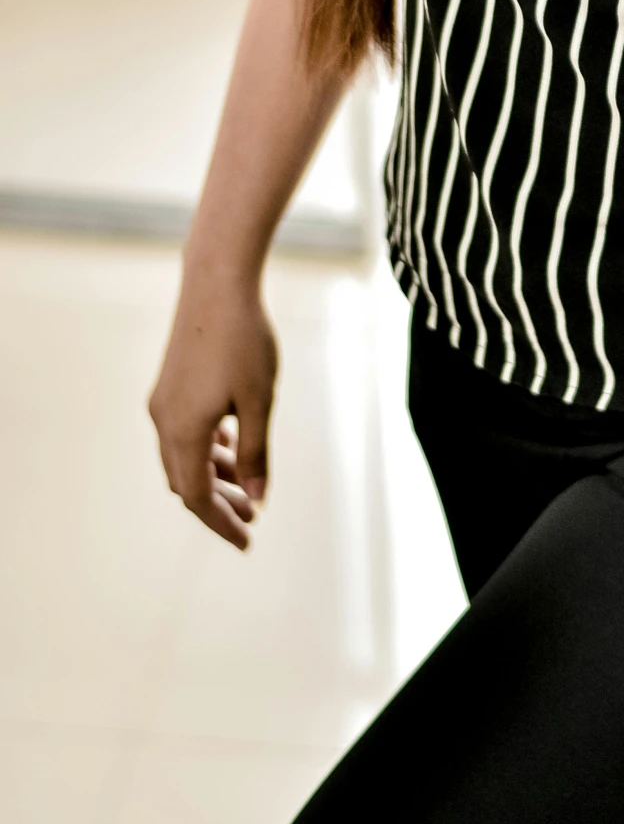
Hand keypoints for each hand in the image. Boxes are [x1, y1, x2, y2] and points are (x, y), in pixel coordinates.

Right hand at [148, 268, 277, 551]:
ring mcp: (164, 401)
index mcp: (184, 431)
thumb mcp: (259, 401)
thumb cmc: (244, 340)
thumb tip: (256, 498)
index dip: (222, 523)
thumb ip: (256, 453)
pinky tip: (233, 445)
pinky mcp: (170, 384)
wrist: (217, 283)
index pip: (197, 498)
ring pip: (183, 456)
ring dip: (213, 476)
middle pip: (186, 482)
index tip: (248, 540)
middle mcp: (165, 421)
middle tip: (252, 519)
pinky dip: (207, 448)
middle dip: (218, 505)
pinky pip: (183, 431)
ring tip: (247, 486)